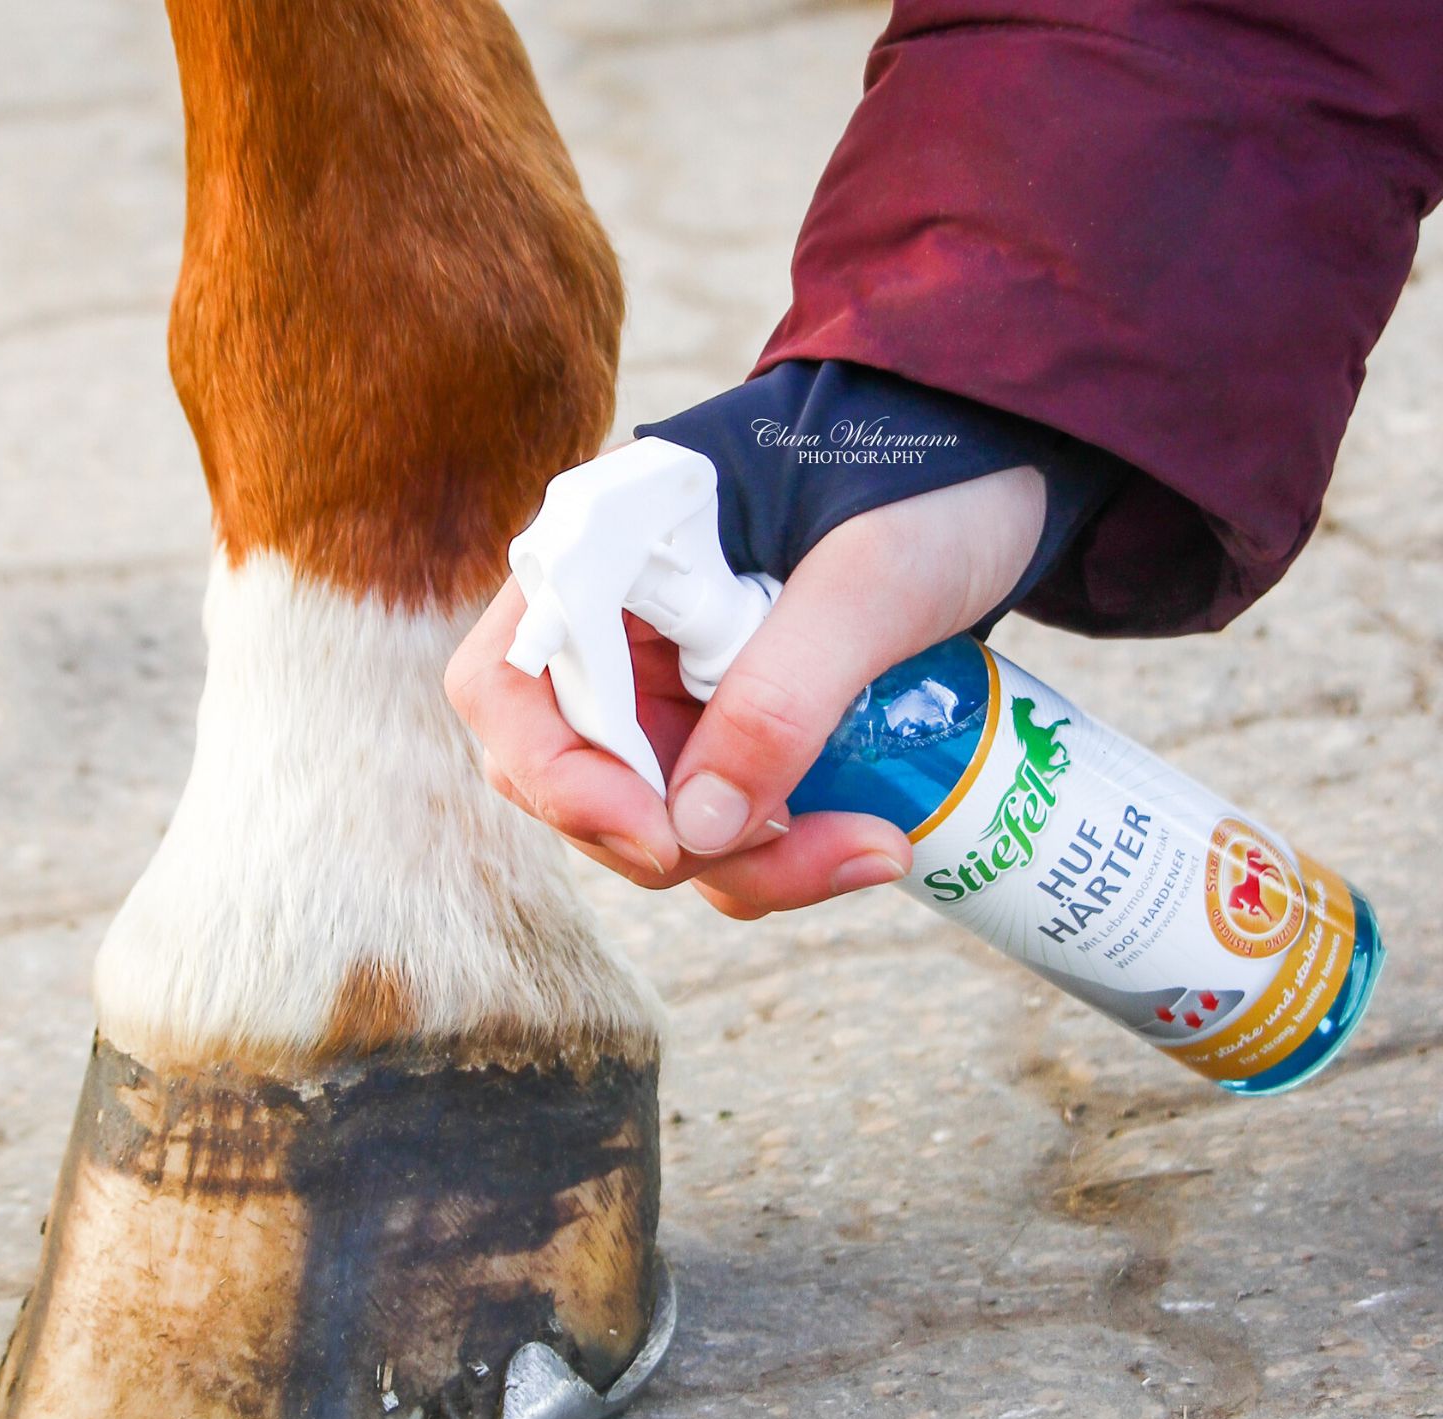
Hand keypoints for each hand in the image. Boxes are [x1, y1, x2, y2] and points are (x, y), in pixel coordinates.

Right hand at [446, 466, 1045, 917]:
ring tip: (874, 849)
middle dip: (680, 844)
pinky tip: (869, 839)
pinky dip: (781, 856)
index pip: (511, 685)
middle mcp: (616, 629)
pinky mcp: (726, 729)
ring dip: (749, 866)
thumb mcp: (870, 577)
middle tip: (811, 852)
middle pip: (575, 780)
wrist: (1000, 461)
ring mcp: (669, 686)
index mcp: (607, 550)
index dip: (561, 779)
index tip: (664, 839)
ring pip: (651, 823)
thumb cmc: (929, 476)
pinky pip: (717, 827)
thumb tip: (696, 829)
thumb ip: (781, 692)